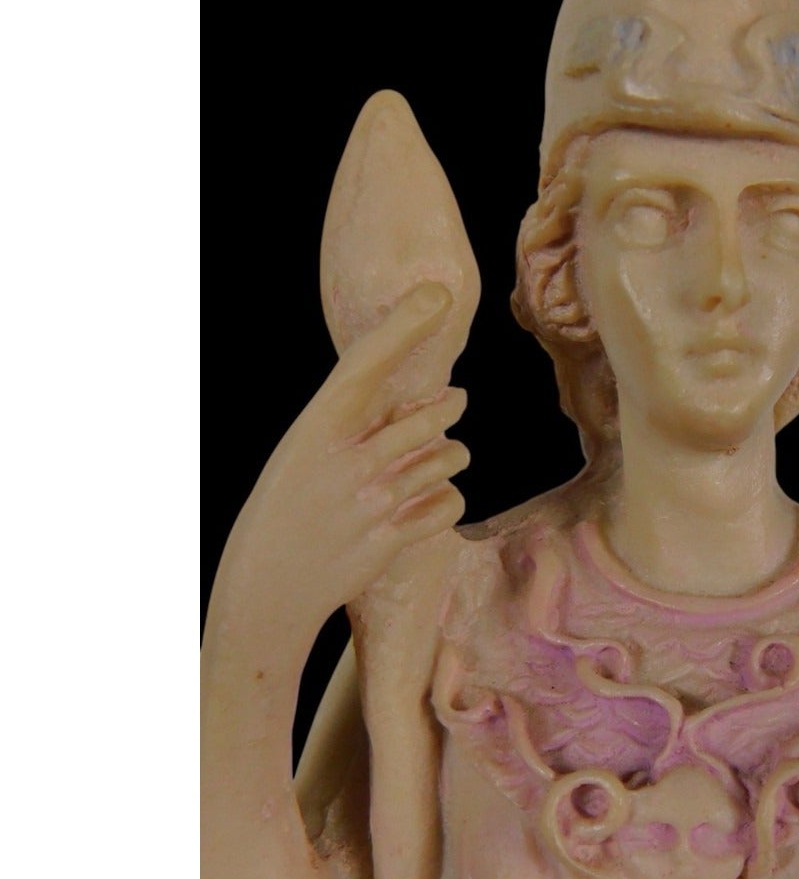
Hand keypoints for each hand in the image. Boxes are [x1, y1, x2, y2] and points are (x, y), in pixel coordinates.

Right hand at [218, 282, 469, 645]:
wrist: (268, 586)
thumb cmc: (289, 506)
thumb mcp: (308, 451)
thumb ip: (363, 424)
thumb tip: (442, 399)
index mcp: (319, 426)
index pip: (368, 362)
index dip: (406, 324)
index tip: (439, 292)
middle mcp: (348, 458)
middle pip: (431, 416)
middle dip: (446, 410)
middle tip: (448, 405)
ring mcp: (373, 500)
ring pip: (449, 459)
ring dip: (448, 458)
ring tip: (428, 464)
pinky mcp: (393, 538)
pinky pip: (450, 504)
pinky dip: (446, 501)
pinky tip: (424, 505)